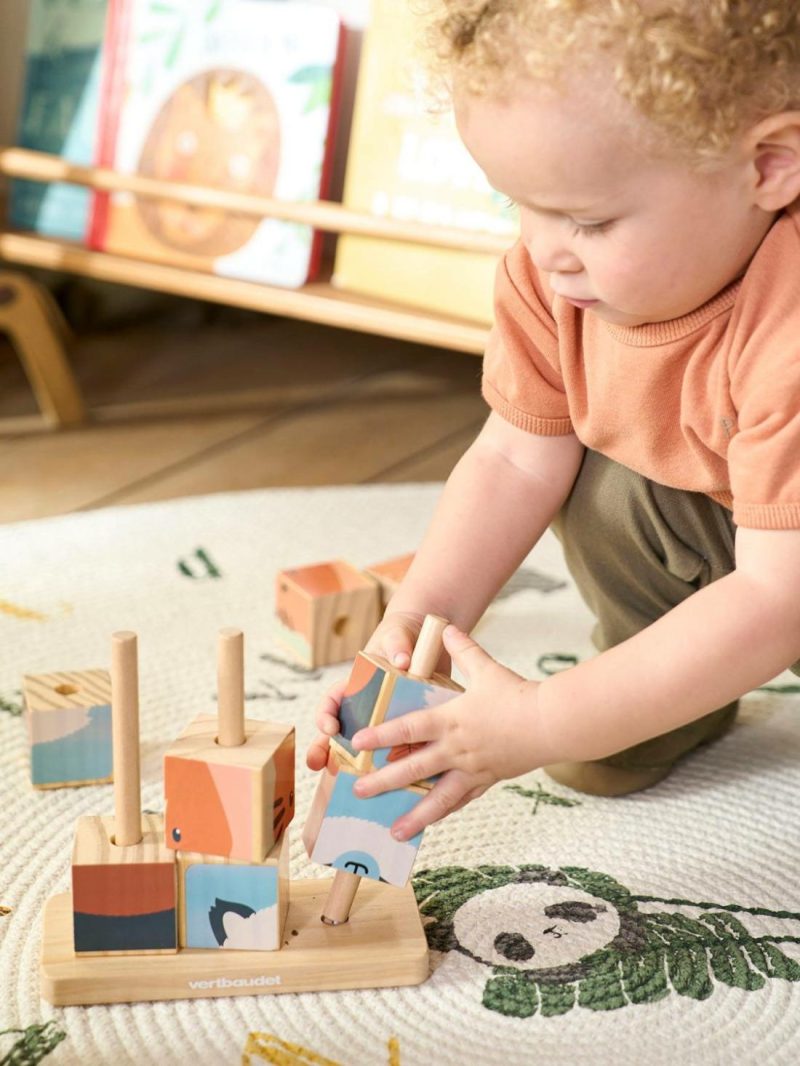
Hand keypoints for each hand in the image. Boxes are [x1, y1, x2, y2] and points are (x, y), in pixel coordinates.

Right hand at [305, 610, 444, 771]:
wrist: (427, 638)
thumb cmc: (404, 634)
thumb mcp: (398, 635)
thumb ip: (397, 644)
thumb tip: (402, 659)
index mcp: (356, 683)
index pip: (333, 702)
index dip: (326, 716)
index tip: (330, 728)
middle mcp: (365, 704)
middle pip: (339, 730)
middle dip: (323, 748)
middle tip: (315, 764)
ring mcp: (383, 717)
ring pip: (363, 744)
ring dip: (351, 763)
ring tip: (342, 781)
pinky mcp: (405, 725)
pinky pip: (395, 747)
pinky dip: (391, 763)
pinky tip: (392, 780)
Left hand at [350, 625, 547, 838]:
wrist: (553, 724)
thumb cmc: (518, 694)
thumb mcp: (487, 668)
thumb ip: (464, 650)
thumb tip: (447, 627)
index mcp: (452, 720)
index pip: (409, 728)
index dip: (382, 735)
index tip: (358, 743)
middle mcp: (457, 749)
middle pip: (414, 769)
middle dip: (383, 782)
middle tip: (358, 791)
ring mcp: (472, 769)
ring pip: (437, 798)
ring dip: (414, 815)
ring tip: (393, 831)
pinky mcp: (487, 781)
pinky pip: (461, 800)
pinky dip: (444, 812)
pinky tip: (430, 822)